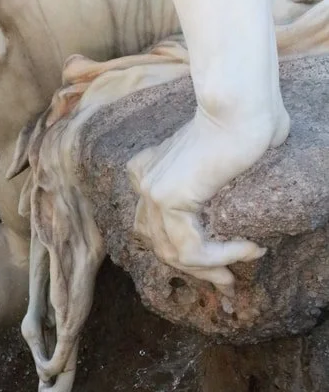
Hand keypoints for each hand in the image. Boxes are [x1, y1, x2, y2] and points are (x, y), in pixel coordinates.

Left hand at [128, 113, 270, 291]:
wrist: (239, 111)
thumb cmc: (243, 127)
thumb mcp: (220, 163)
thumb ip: (211, 190)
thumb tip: (232, 219)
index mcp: (150, 169)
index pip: (154, 228)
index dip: (185, 255)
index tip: (221, 268)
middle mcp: (144, 180)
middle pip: (160, 245)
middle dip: (196, 270)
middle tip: (227, 281)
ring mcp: (152, 190)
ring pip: (173, 254)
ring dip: (210, 268)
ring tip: (240, 267)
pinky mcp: (167, 199)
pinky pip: (190, 249)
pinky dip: (220, 257)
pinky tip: (247, 249)